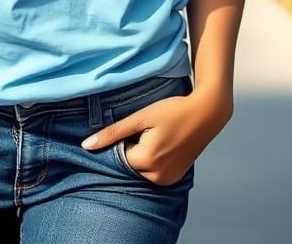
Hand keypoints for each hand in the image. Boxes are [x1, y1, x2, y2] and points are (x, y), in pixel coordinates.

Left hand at [81, 88, 230, 185]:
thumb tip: (85, 146)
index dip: (124, 139)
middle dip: (132, 147)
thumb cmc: (172, 110)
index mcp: (147, 161)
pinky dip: (152, 160)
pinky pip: (153, 172)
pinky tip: (164, 143)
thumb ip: (112, 133)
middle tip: (149, 130)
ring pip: (141, 168)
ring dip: (142, 154)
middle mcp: (157, 177)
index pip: (118, 155)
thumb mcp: (140, 117)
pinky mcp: (175, 179)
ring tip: (158, 135)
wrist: (206, 113)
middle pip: (130, 163)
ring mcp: (168, 180)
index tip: (138, 126)